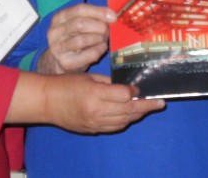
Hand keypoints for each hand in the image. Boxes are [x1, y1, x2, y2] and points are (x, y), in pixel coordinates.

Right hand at [38, 4, 114, 73]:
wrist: (59, 61)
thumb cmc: (73, 38)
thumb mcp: (78, 23)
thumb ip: (93, 16)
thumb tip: (111, 16)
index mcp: (59, 18)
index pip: (79, 9)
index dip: (98, 12)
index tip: (113, 16)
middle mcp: (55, 32)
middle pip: (80, 24)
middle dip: (99, 27)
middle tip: (107, 30)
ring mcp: (58, 48)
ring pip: (82, 40)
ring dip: (98, 39)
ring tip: (103, 39)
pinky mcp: (66, 63)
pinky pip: (89, 54)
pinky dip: (99, 50)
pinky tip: (101, 48)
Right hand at [45, 73, 164, 132]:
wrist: (47, 102)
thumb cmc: (67, 84)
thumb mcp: (89, 77)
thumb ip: (109, 82)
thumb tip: (126, 86)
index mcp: (95, 94)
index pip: (123, 95)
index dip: (134, 91)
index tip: (140, 87)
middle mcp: (96, 111)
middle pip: (127, 110)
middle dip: (146, 106)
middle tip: (160, 102)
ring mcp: (94, 123)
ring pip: (123, 121)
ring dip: (137, 114)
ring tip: (147, 107)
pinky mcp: (92, 130)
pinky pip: (114, 127)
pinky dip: (125, 121)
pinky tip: (131, 115)